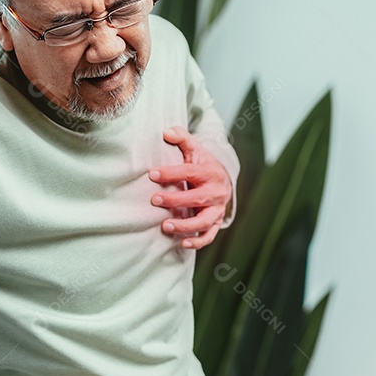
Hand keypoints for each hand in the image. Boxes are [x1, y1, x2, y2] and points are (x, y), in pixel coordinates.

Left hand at [149, 125, 232, 249]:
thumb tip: (166, 132)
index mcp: (209, 172)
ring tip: (165, 225)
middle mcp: (216, 192)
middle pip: (197, 198)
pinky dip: (197, 242)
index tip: (151, 174)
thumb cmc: (203, 164)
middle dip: (175, 200)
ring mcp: (217, 209)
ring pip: (203, 221)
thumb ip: (181, 138)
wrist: (223, 181)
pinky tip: (182, 243)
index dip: (171, 173)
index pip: (190, 172)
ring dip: (185, 225)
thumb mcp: (195, 149)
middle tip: (154, 200)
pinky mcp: (216, 222)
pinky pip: (209, 235)